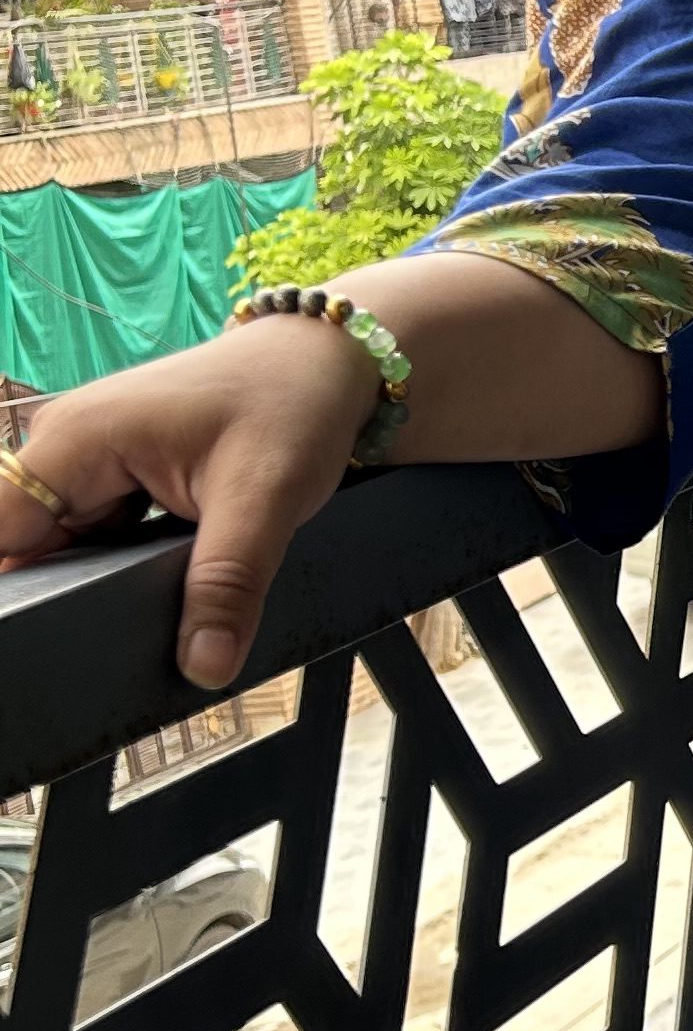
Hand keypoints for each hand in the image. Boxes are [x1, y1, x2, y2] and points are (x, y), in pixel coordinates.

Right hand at [0, 322, 380, 689]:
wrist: (324, 362)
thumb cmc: (292, 405)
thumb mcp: (266, 500)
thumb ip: (226, 585)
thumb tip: (201, 668)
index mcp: (76, 440)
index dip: (15, 592)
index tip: (40, 643)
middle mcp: (66, 446)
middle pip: (25, 546)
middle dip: (60, 598)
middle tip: (102, 654)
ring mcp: (88, 460)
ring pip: (62, 547)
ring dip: (91, 587)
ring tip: (136, 628)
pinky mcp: (115, 477)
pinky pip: (94, 537)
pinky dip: (118, 569)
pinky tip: (151, 600)